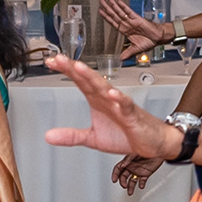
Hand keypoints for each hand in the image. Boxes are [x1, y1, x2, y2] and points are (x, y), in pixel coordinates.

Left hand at [39, 53, 182, 160]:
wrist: (153, 143)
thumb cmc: (126, 134)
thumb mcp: (93, 138)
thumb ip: (71, 136)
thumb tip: (48, 136)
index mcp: (97, 101)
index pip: (80, 82)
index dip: (66, 71)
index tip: (51, 62)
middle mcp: (107, 98)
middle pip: (89, 80)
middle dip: (74, 69)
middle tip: (59, 59)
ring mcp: (120, 105)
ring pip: (105, 88)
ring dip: (92, 78)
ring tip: (79, 68)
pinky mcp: (133, 115)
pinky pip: (126, 105)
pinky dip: (119, 99)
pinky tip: (112, 93)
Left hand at [99, 0, 169, 53]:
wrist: (158, 38)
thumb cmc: (149, 41)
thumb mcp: (136, 49)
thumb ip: (128, 53)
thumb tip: (121, 59)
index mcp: (125, 30)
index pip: (113, 22)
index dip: (106, 17)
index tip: (100, 11)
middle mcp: (127, 24)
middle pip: (114, 15)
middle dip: (107, 7)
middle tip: (100, 0)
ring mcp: (131, 21)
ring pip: (120, 12)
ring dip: (113, 5)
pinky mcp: (137, 19)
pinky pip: (129, 12)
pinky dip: (124, 7)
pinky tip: (118, 2)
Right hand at [112, 154, 158, 195]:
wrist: (158, 150)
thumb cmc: (146, 148)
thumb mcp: (135, 153)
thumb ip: (128, 159)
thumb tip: (122, 165)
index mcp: (128, 161)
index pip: (118, 169)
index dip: (115, 174)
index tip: (114, 180)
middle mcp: (132, 167)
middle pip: (124, 176)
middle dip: (122, 182)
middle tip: (124, 186)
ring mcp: (138, 171)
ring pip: (132, 181)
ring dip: (130, 187)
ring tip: (130, 192)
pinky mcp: (146, 174)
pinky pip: (142, 181)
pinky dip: (141, 184)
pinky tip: (141, 186)